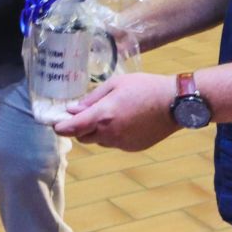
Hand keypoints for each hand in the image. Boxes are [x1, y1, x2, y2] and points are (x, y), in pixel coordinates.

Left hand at [53, 73, 180, 150]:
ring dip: (98, 131)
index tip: (56, 124)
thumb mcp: (115, 84)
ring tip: (113, 114)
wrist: (174, 103)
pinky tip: (127, 121)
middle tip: (86, 114)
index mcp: (102, 116)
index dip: (60, 127)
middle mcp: (110, 134)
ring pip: (100, 141)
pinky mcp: (132, 148)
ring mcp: (122, 143)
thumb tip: (73, 109)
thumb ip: (92, 98)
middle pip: (83, 138)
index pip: (72, 128)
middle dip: (80, 128)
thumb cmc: (144, 87)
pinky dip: (114, 135)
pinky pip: (116, 143)